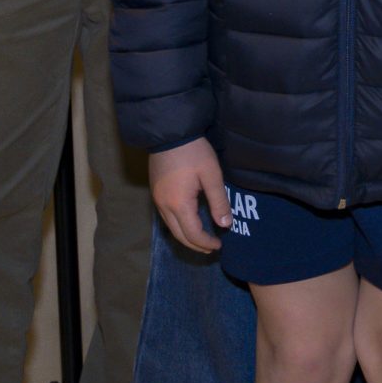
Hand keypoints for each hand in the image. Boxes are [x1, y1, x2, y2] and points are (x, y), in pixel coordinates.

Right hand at [149, 138, 230, 252]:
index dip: (206, 243)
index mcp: (179, 204)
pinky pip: (167, 217)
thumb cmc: (194, 152)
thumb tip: (225, 225)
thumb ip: (219, 201)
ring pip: (171, 228)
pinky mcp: (156, 192)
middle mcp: (164, 206)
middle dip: (195, 245)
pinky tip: (189, 223)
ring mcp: (157, 200)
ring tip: (202, 239)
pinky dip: (179, 225)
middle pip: (179, 235)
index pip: (192, 234)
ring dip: (186, 236)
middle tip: (212, 248)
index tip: (219, 245)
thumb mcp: (212, 175)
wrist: (170, 134)